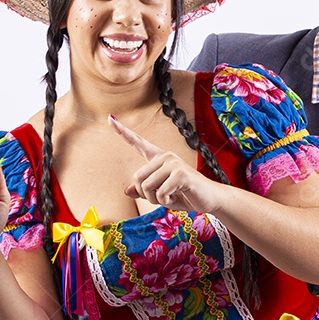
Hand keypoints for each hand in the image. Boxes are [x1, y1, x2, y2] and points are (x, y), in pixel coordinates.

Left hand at [109, 115, 226, 212]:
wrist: (208, 199)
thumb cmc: (185, 195)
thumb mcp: (160, 195)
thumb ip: (144, 191)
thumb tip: (127, 191)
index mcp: (159, 158)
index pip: (138, 143)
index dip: (123, 132)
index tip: (110, 118)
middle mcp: (165, 156)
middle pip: (137, 178)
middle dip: (146, 195)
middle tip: (162, 198)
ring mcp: (173, 163)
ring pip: (147, 186)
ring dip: (156, 199)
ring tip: (171, 197)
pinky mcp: (180, 173)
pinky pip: (160, 192)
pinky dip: (166, 200)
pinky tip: (177, 196)